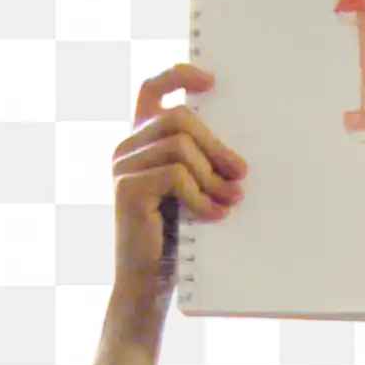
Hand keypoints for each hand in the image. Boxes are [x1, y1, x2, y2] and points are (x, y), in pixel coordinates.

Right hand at [108, 63, 248, 326]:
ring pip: (180, 145)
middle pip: (178, 118)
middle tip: (242, 174)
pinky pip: (176, 174)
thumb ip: (202, 166)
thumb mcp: (193, 195)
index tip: (212, 81)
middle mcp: (126, 148)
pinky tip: (214, 215)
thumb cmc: (175, 244)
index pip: (152, 90)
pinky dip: (201, 195)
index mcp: (141, 143)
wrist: (149, 289)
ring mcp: (123, 167)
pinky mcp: (127, 189)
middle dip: (216, 145)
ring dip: (213, 174)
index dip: (179, 75)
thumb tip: (239, 155)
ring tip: (230, 201)